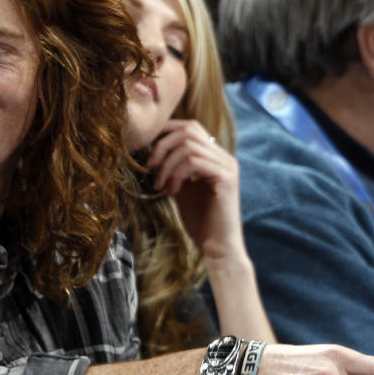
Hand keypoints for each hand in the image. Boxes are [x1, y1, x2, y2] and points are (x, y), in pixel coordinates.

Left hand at [146, 120, 243, 259]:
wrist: (216, 247)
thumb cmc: (200, 221)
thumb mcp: (182, 188)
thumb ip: (174, 168)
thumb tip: (152, 152)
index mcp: (215, 156)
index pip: (190, 127)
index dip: (166, 131)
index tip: (146, 148)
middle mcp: (225, 157)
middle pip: (189, 129)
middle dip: (163, 145)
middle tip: (150, 166)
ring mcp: (227, 166)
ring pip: (188, 146)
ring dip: (167, 165)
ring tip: (161, 186)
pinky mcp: (226, 178)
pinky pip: (193, 162)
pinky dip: (176, 174)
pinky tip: (172, 191)